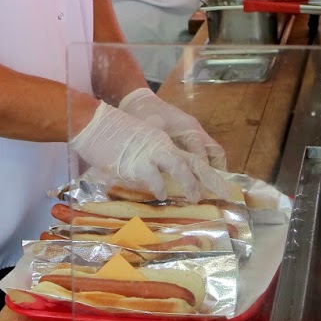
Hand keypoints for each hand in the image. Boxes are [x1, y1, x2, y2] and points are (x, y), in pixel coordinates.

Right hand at [70, 102, 231, 202]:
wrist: (95, 123)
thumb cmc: (111, 135)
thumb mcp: (137, 144)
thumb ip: (149, 164)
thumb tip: (156, 187)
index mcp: (163, 143)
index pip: (192, 158)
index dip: (208, 173)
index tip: (220, 186)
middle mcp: (162, 146)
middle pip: (194, 162)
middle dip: (211, 179)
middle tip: (226, 194)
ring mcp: (151, 152)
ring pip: (180, 166)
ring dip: (190, 183)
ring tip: (196, 198)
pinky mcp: (136, 160)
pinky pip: (154, 176)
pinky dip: (159, 186)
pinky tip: (162, 194)